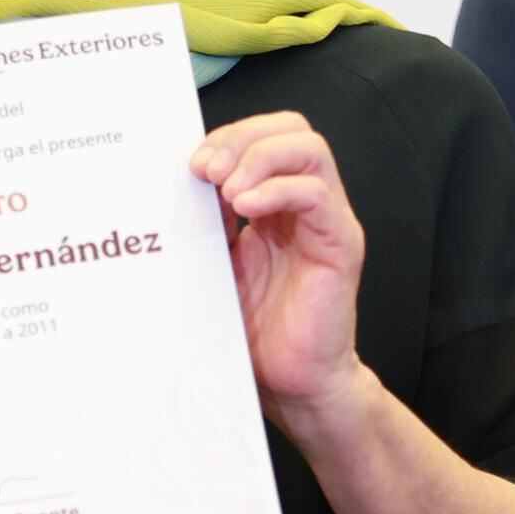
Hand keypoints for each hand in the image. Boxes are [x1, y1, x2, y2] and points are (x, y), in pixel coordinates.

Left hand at [190, 111, 366, 422]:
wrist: (291, 384)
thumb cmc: (257, 332)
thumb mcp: (216, 265)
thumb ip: (205, 222)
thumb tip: (174, 184)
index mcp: (276, 203)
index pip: (264, 135)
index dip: (228, 137)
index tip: (191, 164)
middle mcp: (306, 204)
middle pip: (291, 129)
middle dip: (242, 138)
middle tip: (206, 171)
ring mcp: (328, 221)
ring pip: (309, 149)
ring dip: (259, 158)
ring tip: (227, 190)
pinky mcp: (341, 246)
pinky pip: (318, 196)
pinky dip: (279, 190)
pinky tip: (247, 208)